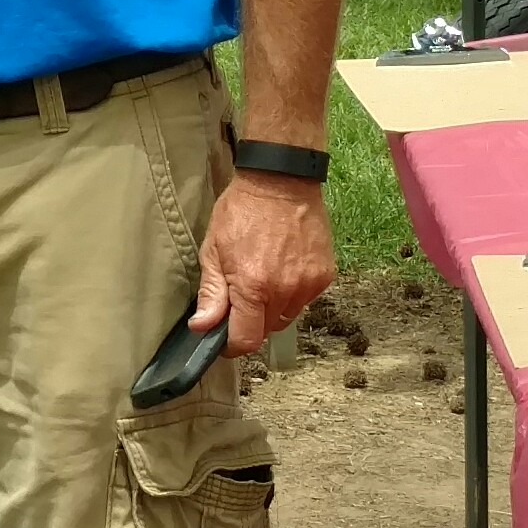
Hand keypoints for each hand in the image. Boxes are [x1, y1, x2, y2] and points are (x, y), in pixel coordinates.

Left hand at [189, 173, 334, 356]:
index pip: (247, 340)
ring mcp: (308, 284)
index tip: (224, 339)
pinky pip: (304, 300)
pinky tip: (282, 270)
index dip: (232, 346)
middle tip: (240, 297)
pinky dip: (291, 294)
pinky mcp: (325, 276)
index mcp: (254, 288)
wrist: (281, 182)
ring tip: (262, 279)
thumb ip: (211, 294)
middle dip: (250, 322)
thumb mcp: (213, 250)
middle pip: (266, 330)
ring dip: (272, 309)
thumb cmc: (240, 212)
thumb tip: (202, 328)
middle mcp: (285, 291)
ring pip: (287, 317)